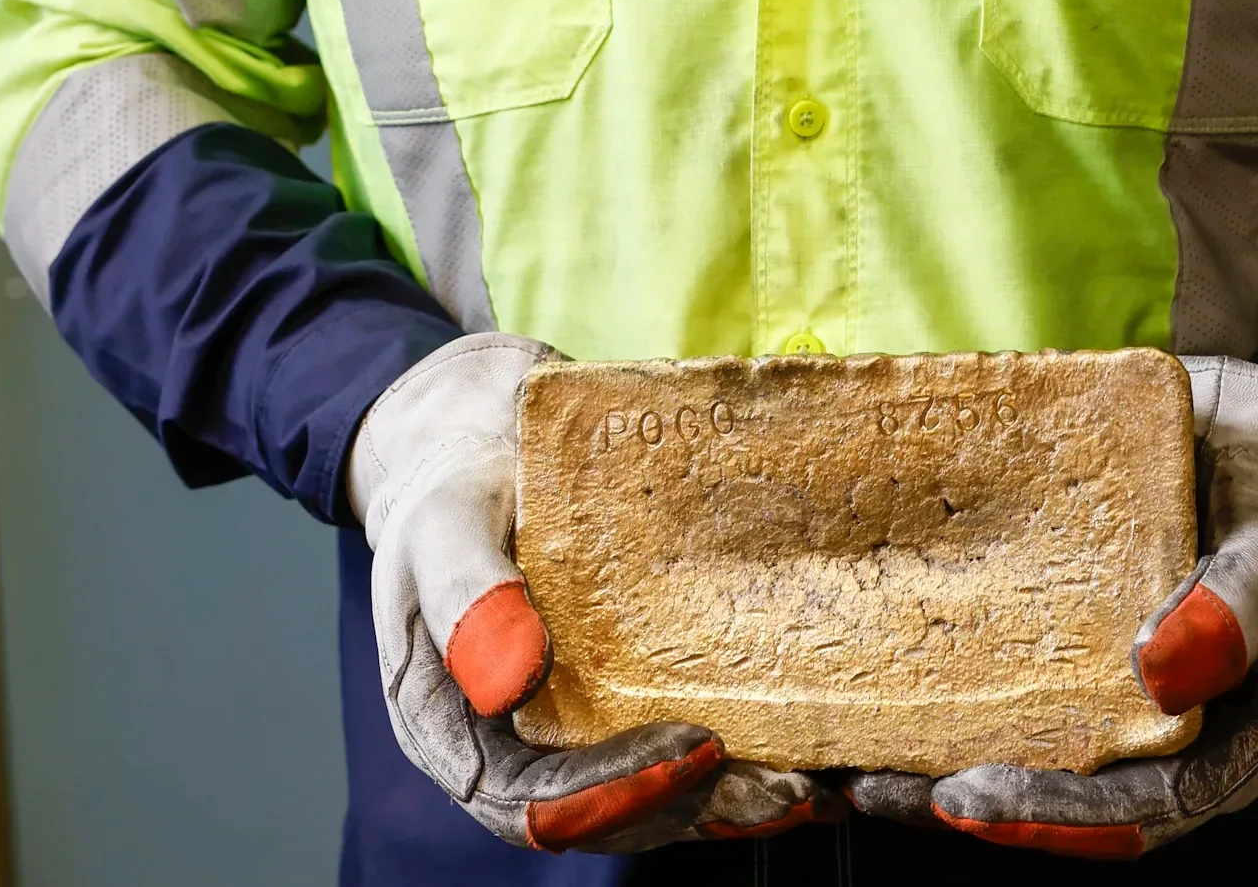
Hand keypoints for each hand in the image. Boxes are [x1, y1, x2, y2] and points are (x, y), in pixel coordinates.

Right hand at [349, 333, 838, 849]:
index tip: (695, 751)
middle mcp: (523, 750)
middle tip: (785, 790)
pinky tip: (813, 747)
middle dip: (698, 805)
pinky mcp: (628, 695)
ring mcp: (580, 729)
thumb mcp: (444, 524)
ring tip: (812, 787)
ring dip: (735, 799)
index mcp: (459, 731)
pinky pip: (681, 736)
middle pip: (609, 812)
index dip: (614, 791)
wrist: (488, 446)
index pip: (533, 799)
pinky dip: (745, 752)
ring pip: (656, 790)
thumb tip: (510, 683)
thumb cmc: (455, 489)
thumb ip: (465, 597)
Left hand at [851, 358, 1257, 859]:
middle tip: (873, 787)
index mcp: (1239, 738)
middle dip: (973, 803)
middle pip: (1074, 803)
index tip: (964, 796)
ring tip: (853, 762)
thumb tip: (1163, 674)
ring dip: (949, 768)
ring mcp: (1134, 703)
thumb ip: (1237, 601)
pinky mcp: (1094, 654)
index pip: (1138, 807)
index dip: (1050, 812)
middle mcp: (1182, 741)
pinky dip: (962, 702)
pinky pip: (1028, 695)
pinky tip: (887, 689)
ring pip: (1041, 761)